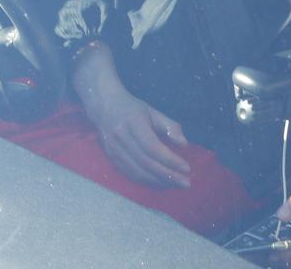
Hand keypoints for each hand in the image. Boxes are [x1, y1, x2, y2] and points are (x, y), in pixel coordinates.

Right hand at [70, 41, 190, 188]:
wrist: (104, 106)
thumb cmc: (132, 108)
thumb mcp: (153, 112)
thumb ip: (170, 126)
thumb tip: (184, 144)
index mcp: (133, 123)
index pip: (153, 148)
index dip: (170, 160)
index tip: (186, 168)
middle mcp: (121, 138)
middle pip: (146, 163)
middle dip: (168, 175)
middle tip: (186, 183)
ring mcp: (113, 150)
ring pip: (138, 172)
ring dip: (159, 182)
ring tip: (176, 184)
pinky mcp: (111, 158)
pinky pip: (131, 175)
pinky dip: (147, 182)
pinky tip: (161, 184)